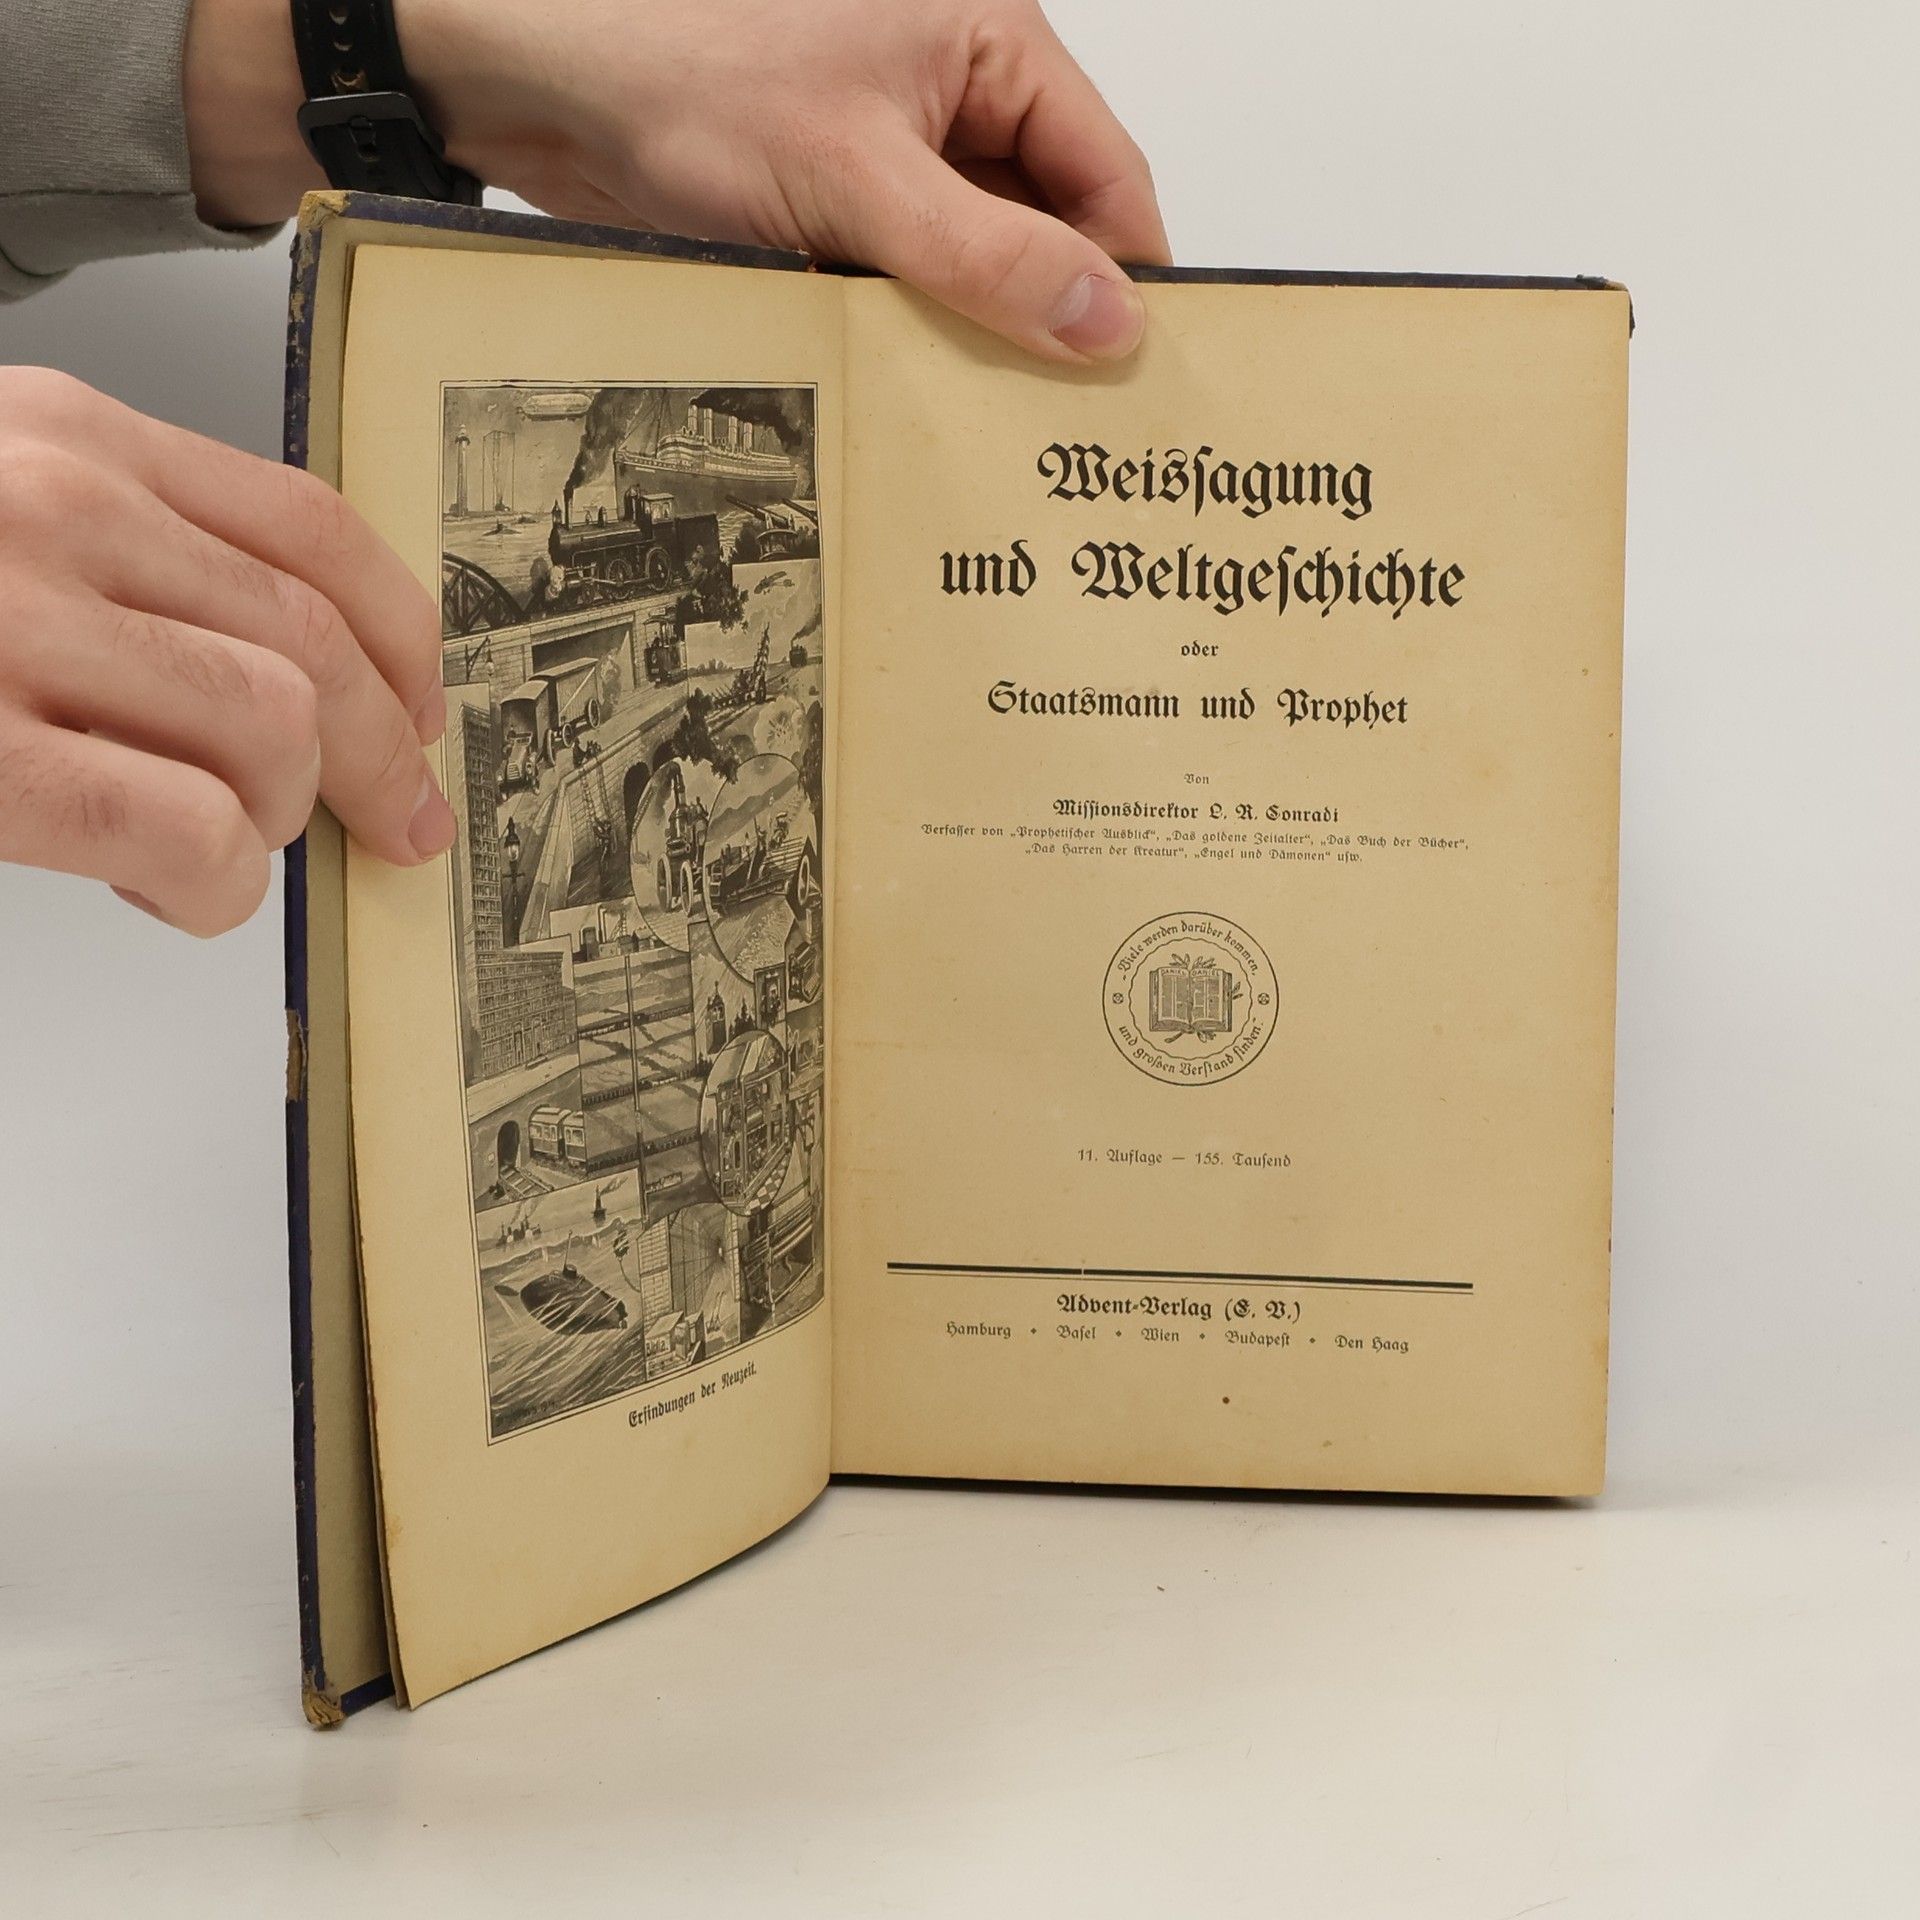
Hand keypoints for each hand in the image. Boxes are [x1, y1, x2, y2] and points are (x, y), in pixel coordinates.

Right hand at [0, 369, 453, 934]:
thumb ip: (120, 543)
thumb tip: (287, 661)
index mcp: (66, 438)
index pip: (314, 533)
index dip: (404, 642)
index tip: (427, 710)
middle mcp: (51, 510)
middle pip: (318, 648)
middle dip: (384, 762)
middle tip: (394, 823)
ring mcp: (5, 624)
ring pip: (276, 736)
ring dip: (281, 821)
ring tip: (223, 847)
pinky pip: (187, 831)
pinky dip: (219, 882)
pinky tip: (181, 889)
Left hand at [185, 0, 1169, 363]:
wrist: (537, 85)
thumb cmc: (682, 75)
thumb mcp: (858, 178)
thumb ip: (989, 256)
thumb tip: (1107, 321)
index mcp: (990, 47)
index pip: (1107, 176)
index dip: (1131, 280)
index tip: (1138, 384)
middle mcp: (955, 101)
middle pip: (1049, 232)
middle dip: (1056, 325)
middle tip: (1070, 435)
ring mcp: (896, 160)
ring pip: (978, 271)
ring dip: (980, 345)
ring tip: (1001, 440)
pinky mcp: (840, 211)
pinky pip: (909, 291)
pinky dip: (917, 344)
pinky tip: (921, 408)